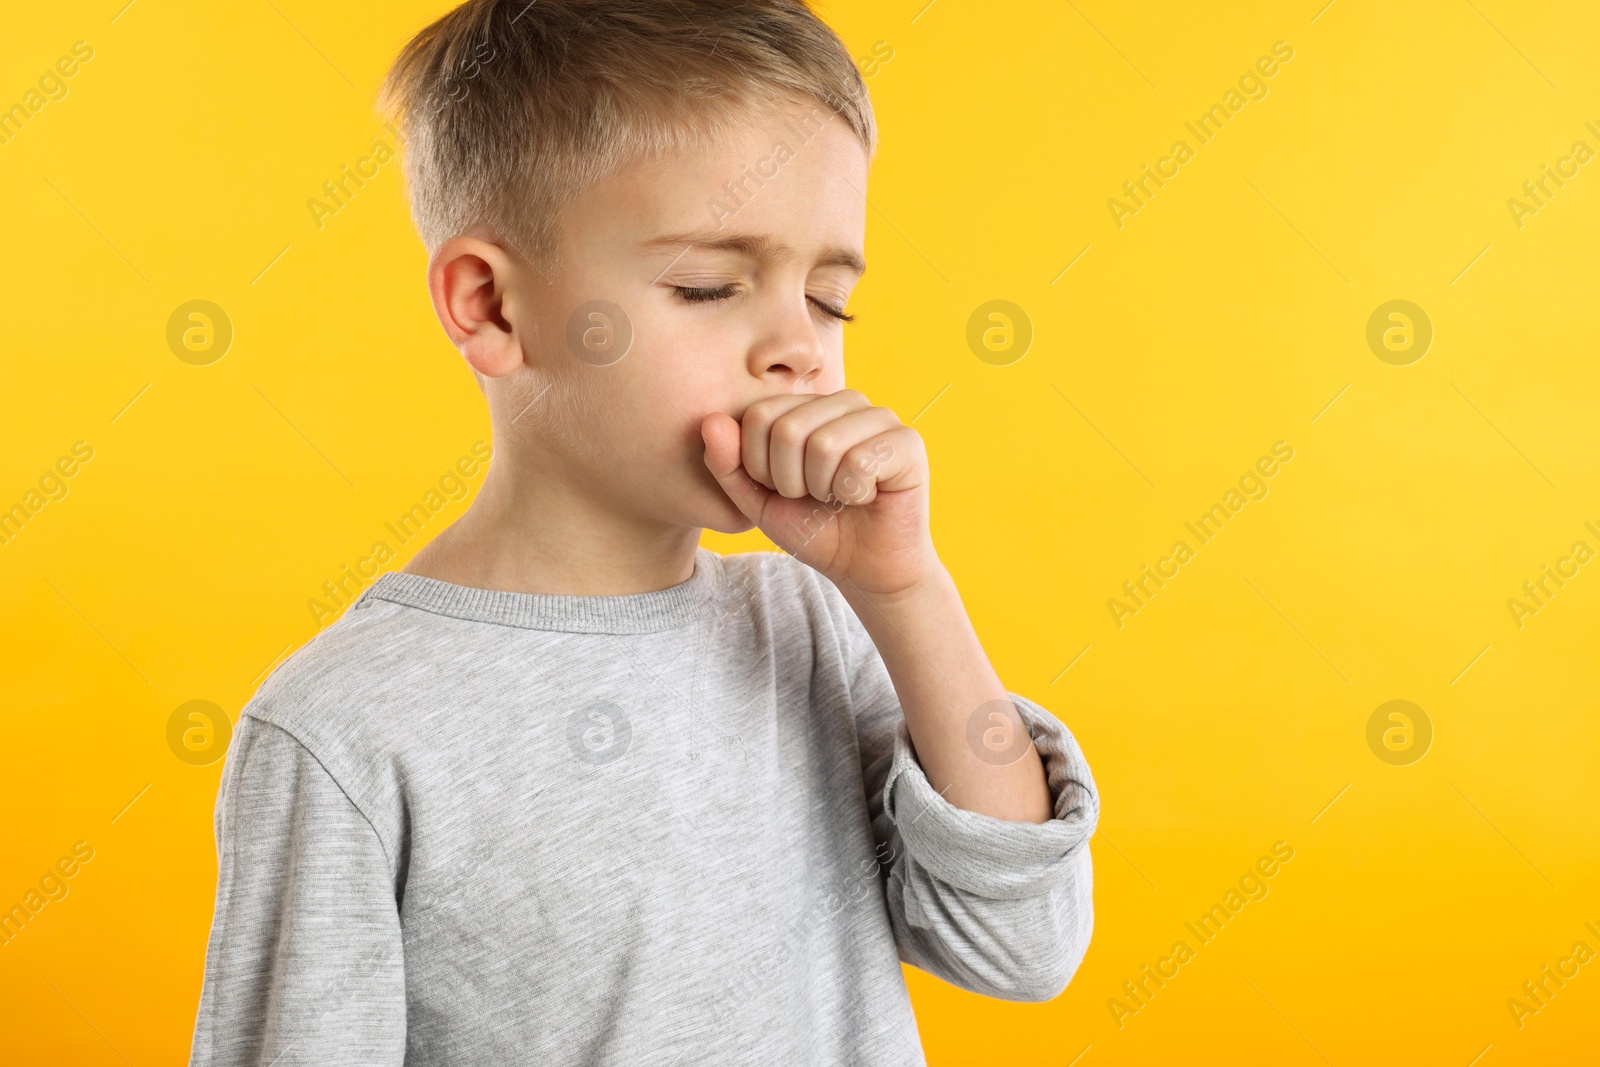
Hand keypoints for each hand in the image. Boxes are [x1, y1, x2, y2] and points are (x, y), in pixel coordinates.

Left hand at [700, 389, 940, 596]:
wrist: (864, 570)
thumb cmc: (814, 529)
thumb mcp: (757, 501)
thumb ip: (728, 464)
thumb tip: (709, 421)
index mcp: (808, 406)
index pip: (760, 415)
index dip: (760, 467)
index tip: (785, 490)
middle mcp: (845, 402)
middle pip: (788, 429)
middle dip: (790, 481)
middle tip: (815, 497)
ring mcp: (880, 418)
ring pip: (824, 444)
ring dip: (823, 488)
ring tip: (839, 497)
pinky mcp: (908, 443)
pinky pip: (860, 461)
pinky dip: (853, 493)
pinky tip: (867, 498)